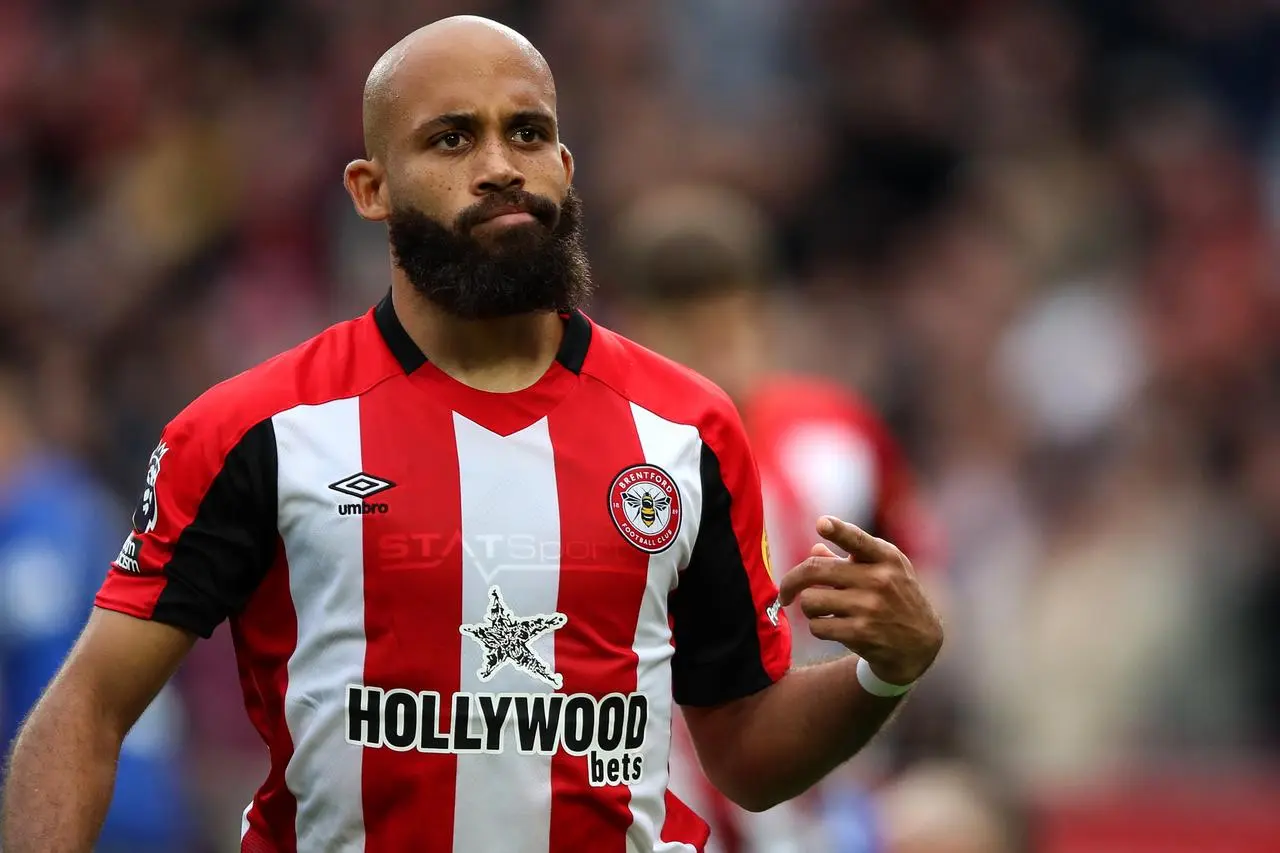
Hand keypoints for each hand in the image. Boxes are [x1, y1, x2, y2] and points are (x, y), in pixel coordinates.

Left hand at [778, 516, 942, 684]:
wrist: (920, 643)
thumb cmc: (895, 597)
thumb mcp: (884, 571)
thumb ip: (852, 558)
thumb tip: (815, 548)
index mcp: (886, 557)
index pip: (858, 539)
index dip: (838, 530)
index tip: (822, 523)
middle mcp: (879, 579)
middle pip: (815, 570)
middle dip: (791, 582)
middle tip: (786, 592)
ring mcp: (870, 607)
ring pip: (810, 601)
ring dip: (809, 608)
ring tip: (821, 610)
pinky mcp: (862, 633)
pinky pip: (817, 626)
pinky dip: (818, 627)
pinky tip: (832, 627)